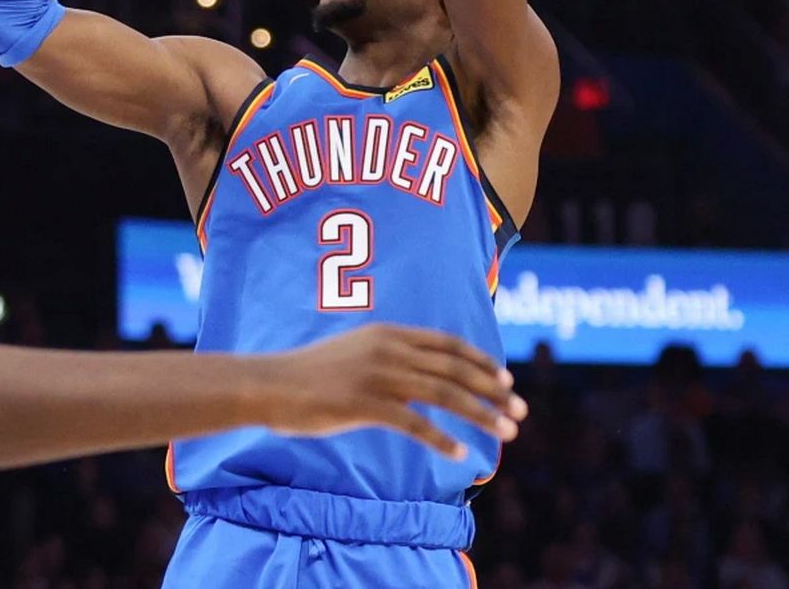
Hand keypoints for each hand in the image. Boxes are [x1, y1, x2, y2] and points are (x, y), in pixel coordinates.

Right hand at [259, 324, 527, 459]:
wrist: (268, 384)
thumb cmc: (308, 374)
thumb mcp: (353, 352)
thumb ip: (386, 356)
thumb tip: (418, 373)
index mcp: (386, 334)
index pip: (447, 345)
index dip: (481, 362)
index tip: (506, 380)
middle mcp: (387, 350)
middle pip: (454, 369)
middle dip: (493, 391)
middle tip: (520, 410)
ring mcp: (376, 376)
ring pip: (443, 394)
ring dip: (481, 414)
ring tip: (507, 432)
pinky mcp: (363, 404)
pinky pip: (414, 424)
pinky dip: (442, 439)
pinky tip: (461, 453)